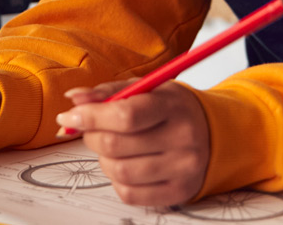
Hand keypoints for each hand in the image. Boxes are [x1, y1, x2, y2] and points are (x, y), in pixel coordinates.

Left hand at [53, 79, 210, 206]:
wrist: (213, 133)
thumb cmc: (171, 109)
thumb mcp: (145, 89)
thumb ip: (108, 92)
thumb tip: (74, 100)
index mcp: (172, 106)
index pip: (125, 115)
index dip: (90, 117)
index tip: (69, 117)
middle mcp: (183, 139)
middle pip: (115, 145)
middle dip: (91, 136)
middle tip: (91, 130)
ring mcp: (183, 168)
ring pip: (118, 171)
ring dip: (103, 159)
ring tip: (112, 148)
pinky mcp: (179, 192)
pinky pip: (129, 193)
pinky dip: (117, 180)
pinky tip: (126, 165)